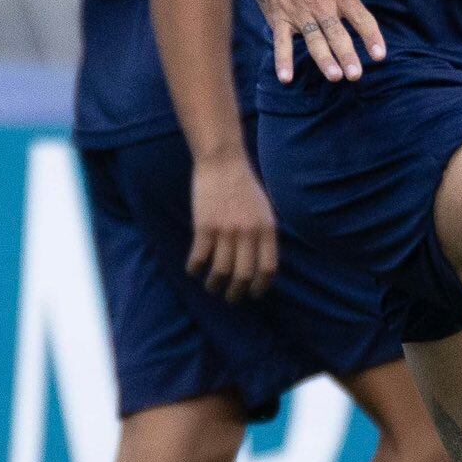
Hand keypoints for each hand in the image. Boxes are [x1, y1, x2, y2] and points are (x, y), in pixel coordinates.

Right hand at [188, 151, 278, 300]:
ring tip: (212, 286)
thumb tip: (261, 265)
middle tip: (231, 298)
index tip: (253, 294)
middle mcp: (248, 233)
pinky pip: (199, 257)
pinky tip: (194, 270)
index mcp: (267, 229)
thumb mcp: (264, 210)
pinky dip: (195, 268)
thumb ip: (264, 235)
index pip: (267, 268)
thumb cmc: (244, 187)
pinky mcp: (204, 226)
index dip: (260, 286)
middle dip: (236, 293)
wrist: (223, 163)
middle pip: (243, 275)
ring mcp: (226, 230)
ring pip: (220, 271)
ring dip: (214, 284)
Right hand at [242, 0, 406, 84]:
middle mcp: (321, 5)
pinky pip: (280, 41)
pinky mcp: (277, 15)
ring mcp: (298, 12)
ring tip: (334, 76)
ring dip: (323, 59)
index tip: (380, 56)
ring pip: (313, 40)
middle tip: (356, 75)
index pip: (361, 19)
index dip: (372, 37)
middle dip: (347, 55)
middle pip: (337, 34)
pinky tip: (285, 78)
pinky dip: (282, 60)